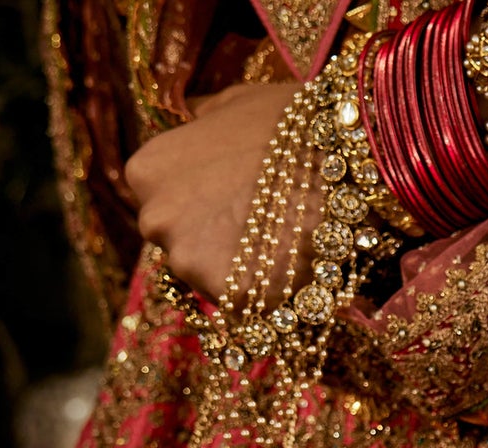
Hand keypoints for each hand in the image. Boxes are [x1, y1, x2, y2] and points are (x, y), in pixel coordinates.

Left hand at [126, 82, 301, 299]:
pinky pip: (241, 302)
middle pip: (178, 243)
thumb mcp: (231, 104)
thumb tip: (192, 120)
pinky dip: (261, 292)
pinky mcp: (225, 295)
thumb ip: (199, 121)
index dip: (200, 201)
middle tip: (256, 226)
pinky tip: (288, 266)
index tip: (231, 197)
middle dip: (211, 239)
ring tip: (276, 245)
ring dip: (235, 269)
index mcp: (147, 170)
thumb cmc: (287, 124)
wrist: (339, 161)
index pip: (161, 200)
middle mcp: (155, 219)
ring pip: (207, 278)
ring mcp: (187, 262)